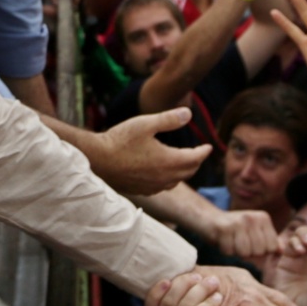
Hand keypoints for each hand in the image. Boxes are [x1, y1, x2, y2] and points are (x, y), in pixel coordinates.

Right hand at [90, 109, 209, 194]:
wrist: (97, 160)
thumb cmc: (120, 140)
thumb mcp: (146, 123)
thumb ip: (169, 119)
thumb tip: (189, 114)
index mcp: (169, 160)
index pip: (195, 158)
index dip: (203, 151)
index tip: (209, 147)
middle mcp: (164, 177)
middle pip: (188, 172)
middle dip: (196, 162)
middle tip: (198, 154)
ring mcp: (153, 186)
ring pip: (176, 181)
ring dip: (183, 172)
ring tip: (183, 164)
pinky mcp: (142, 190)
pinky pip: (162, 187)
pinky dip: (169, 180)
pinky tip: (163, 174)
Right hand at [205, 208, 282, 262]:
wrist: (207, 217)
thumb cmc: (233, 229)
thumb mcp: (254, 232)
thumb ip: (269, 241)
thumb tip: (282, 251)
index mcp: (263, 218)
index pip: (272, 247)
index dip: (261, 251)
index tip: (250, 243)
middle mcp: (252, 218)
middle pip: (259, 252)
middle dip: (248, 253)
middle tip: (238, 242)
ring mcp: (238, 222)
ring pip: (244, 253)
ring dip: (236, 252)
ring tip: (231, 241)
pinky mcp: (223, 228)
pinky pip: (229, 252)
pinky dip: (224, 250)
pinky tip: (222, 240)